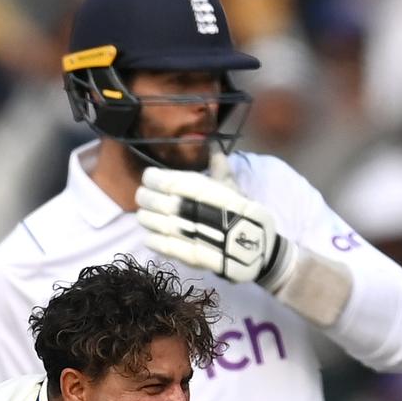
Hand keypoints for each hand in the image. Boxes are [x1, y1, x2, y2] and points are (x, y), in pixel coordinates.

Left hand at [136, 154, 283, 285]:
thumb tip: (213, 145)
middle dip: (145, 198)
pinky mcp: (187, 255)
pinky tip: (149, 237)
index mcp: (201, 189)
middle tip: (143, 198)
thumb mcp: (232, 187)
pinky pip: (161, 245)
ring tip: (144, 217)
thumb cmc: (243, 213)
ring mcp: (187, 233)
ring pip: (154, 223)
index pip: (166, 180)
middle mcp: (190, 209)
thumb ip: (219, 168)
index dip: (152, 178)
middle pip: (154, 201)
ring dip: (146, 219)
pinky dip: (152, 240)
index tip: (149, 178)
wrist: (257, 248)